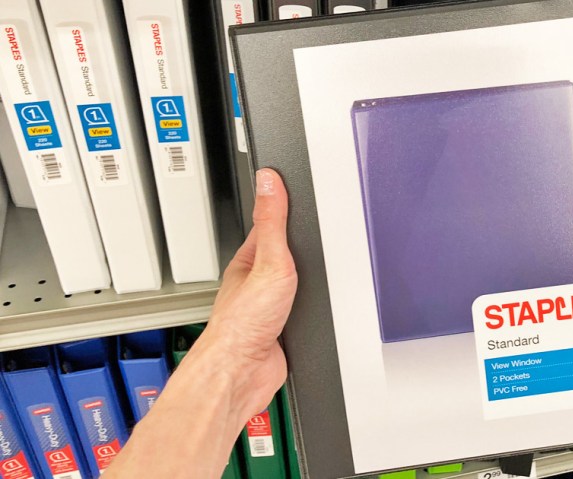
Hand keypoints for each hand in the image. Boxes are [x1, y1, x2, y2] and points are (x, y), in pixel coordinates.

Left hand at [199, 168, 296, 419]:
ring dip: (304, 277)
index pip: (269, 225)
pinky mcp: (284, 329)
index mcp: (250, 260)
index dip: (282, 208)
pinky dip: (310, 305)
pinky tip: (315, 303)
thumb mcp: (269, 261)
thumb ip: (273, 221)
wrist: (244, 372)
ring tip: (313, 259)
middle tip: (308, 220)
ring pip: (292, 283)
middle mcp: (257, 282)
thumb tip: (268, 179)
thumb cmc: (244, 322)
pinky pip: (301, 310)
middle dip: (297, 243)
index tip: (290, 188)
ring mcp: (270, 307)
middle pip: (282, 254)